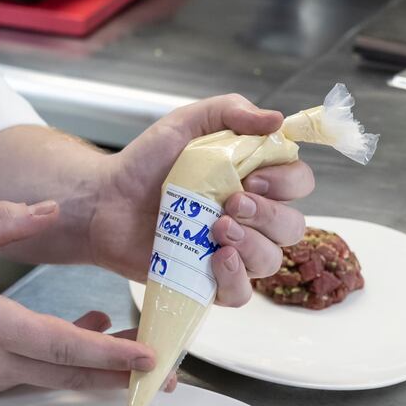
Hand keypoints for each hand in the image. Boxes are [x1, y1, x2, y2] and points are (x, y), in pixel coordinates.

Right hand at [0, 199, 164, 394]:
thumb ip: (4, 219)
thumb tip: (52, 209)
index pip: (59, 344)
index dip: (106, 351)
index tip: (145, 355)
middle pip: (68, 373)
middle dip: (119, 374)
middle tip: (165, 375)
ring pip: (55, 376)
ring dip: (98, 368)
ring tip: (140, 358)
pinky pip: (37, 373)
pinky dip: (68, 360)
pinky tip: (92, 329)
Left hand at [91, 94, 313, 306]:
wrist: (106, 200)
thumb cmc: (146, 162)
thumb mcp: (186, 123)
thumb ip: (230, 111)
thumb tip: (277, 119)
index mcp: (254, 178)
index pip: (299, 181)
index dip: (287, 181)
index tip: (254, 176)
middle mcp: (250, 217)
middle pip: (292, 226)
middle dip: (269, 214)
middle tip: (231, 202)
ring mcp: (232, 250)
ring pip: (272, 260)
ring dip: (253, 245)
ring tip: (218, 229)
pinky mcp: (208, 281)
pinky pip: (242, 294)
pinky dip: (235, 279)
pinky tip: (216, 259)